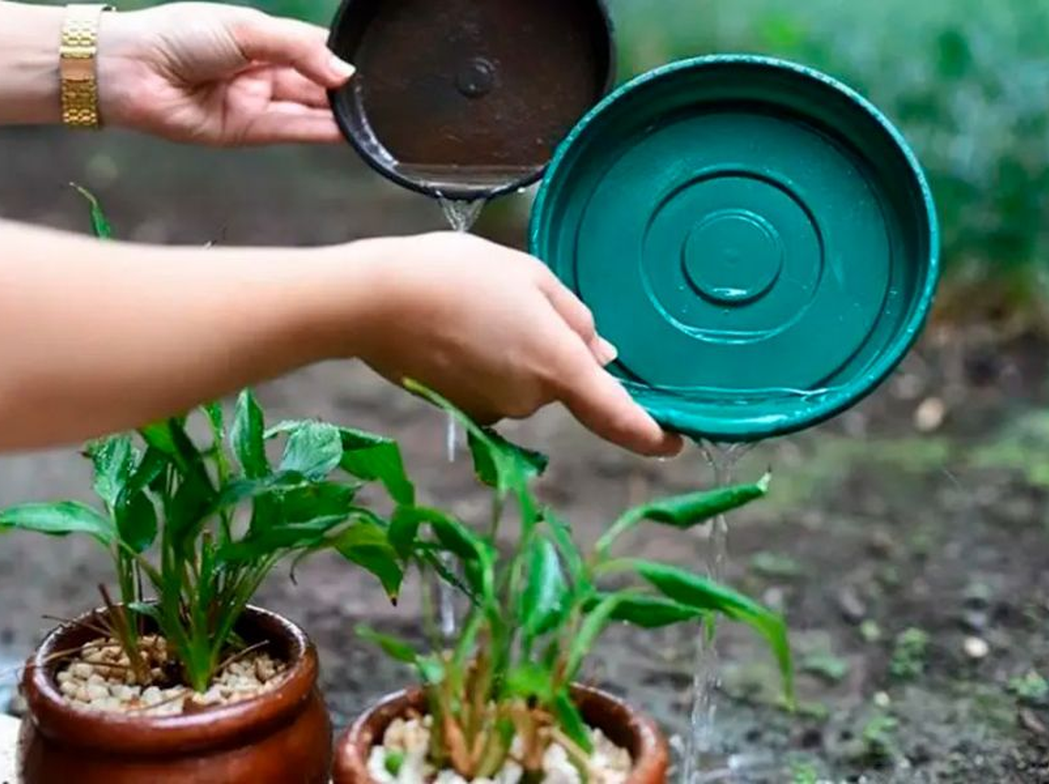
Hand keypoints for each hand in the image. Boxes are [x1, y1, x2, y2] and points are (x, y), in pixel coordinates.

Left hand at [97, 3, 352, 145]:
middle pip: (314, 81)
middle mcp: (260, 71)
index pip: (312, 47)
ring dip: (337, 114)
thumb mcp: (247, 28)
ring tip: (372, 116)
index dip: (339, 56)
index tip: (373, 64)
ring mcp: (254, 102)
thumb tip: (344, 71)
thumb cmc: (179, 35)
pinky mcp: (246, 132)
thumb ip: (299, 48)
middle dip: (343, 88)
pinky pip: (291, 131)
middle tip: (378, 94)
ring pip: (307, 109)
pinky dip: (319, 131)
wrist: (132, 70)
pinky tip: (346, 130)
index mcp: (260, 38)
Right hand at [358, 233, 682, 456]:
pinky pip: (491, 388)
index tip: (675, 442)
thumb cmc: (456, 274)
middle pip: (561, 383)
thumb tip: (602, 354)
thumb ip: (575, 318)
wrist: (374, 301)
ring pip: (524, 384)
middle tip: (514, 301)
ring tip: (476, 308)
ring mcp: (492, 410)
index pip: (617, 415)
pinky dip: (484, 365)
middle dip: (549, 351)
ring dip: (514, 354)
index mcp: (557, 365)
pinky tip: (455, 330)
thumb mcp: (530, 276)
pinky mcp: (461, 410)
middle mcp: (528, 400)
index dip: (651, 434)